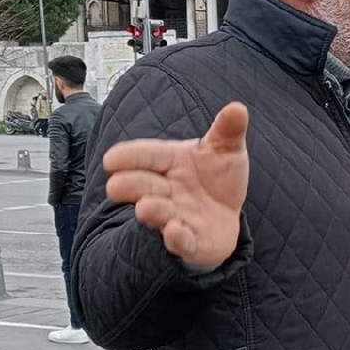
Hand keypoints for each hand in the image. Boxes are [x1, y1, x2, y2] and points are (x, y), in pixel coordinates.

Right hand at [104, 102, 249, 267]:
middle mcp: (167, 190)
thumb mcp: (226, 150)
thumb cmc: (217, 177)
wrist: (225, 215)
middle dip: (130, 185)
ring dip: (152, 211)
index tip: (111, 159)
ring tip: (144, 208)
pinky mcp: (191, 242)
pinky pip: (182, 242)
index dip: (130, 156)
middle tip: (115, 186)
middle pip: (144, 185)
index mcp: (171, 162)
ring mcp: (176, 216)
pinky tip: (174, 232)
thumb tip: (238, 107)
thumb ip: (228, 130)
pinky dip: (177, 238)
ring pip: (159, 213)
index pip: (149, 155)